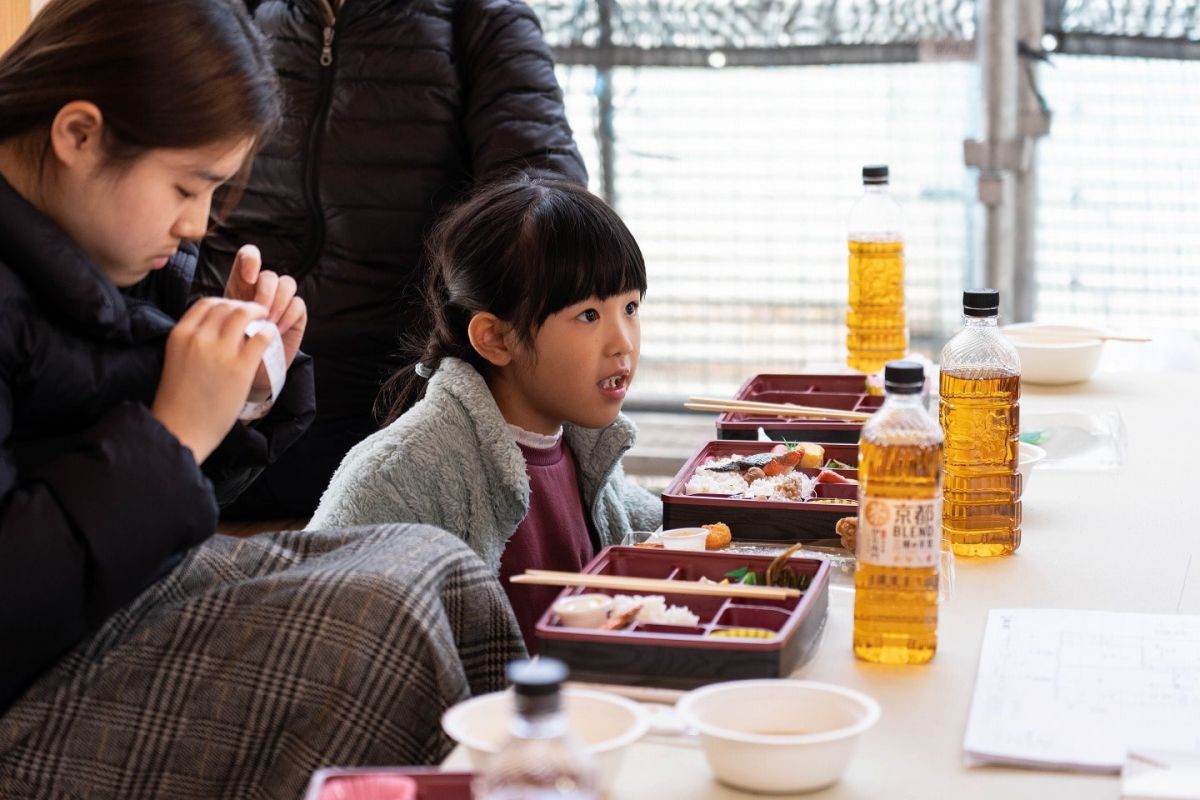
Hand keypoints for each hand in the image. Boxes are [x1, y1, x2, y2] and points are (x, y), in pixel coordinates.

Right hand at [152, 298, 274, 462]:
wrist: (181, 429)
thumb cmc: (179, 400)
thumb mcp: (177, 360)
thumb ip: (192, 341)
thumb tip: (215, 328)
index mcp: (180, 335)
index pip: (206, 303)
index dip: (225, 303)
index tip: (235, 311)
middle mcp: (199, 338)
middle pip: (227, 305)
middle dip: (244, 307)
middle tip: (255, 316)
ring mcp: (220, 351)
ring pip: (245, 314)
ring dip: (259, 314)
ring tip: (266, 321)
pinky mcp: (240, 367)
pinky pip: (262, 336)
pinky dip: (269, 332)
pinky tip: (271, 338)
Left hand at [225, 244, 306, 393]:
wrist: (246, 378)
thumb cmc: (227, 355)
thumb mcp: (219, 331)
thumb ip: (227, 312)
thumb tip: (238, 302)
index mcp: (240, 287)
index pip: (249, 257)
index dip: (251, 260)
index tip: (248, 279)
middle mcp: (261, 292)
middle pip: (269, 274)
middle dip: (265, 291)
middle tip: (259, 312)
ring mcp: (279, 304)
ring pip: (287, 283)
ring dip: (278, 302)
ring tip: (269, 323)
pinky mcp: (294, 317)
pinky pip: (298, 304)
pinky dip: (288, 315)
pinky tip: (277, 330)